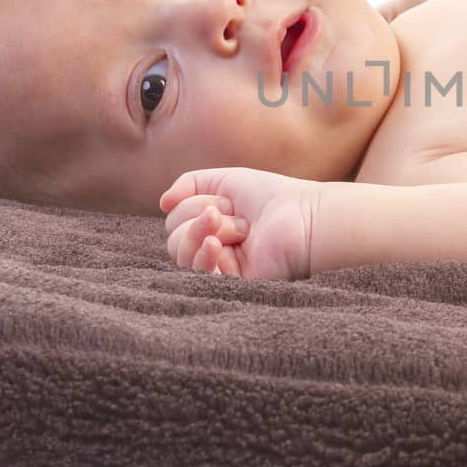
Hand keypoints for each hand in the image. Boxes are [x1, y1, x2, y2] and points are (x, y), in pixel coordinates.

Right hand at [160, 167, 320, 280]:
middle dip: (196, 219)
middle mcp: (212, 250)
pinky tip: (215, 245)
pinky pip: (199, 277)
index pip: (175, 223)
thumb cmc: (271, 198)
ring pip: (182, 256)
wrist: (304, 218)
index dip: (194, 206)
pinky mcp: (232, 286)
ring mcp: (221, 270)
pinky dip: (203, 258)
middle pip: (174, 241)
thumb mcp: (225, 180)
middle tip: (232, 212)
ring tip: (237, 226)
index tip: (229, 202)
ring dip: (202, 233)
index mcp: (209, 228)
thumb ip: (190, 185)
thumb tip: (162, 203)